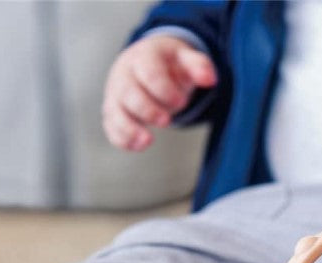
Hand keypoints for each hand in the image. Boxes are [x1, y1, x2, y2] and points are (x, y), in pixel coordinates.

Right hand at [102, 35, 216, 150]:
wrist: (144, 63)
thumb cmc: (168, 64)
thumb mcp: (186, 59)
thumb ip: (199, 66)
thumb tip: (210, 79)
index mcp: (144, 57)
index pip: (148, 72)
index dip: (164, 89)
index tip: (181, 101)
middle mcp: (124, 75)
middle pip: (128, 92)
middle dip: (147, 109)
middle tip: (166, 121)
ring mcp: (116, 94)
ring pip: (114, 111)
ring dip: (129, 128)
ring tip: (148, 141)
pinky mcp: (113, 111)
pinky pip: (111, 126)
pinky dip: (121, 138)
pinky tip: (138, 146)